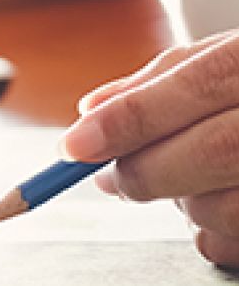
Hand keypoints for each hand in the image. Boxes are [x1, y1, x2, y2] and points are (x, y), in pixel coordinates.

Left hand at [61, 29, 238, 265]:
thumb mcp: (221, 56)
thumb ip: (157, 80)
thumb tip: (90, 111)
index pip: (195, 86)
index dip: (128, 120)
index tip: (74, 147)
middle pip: (211, 150)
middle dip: (143, 170)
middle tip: (106, 175)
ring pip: (224, 205)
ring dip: (178, 201)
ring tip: (178, 177)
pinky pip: (235, 242)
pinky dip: (207, 229)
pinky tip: (209, 197)